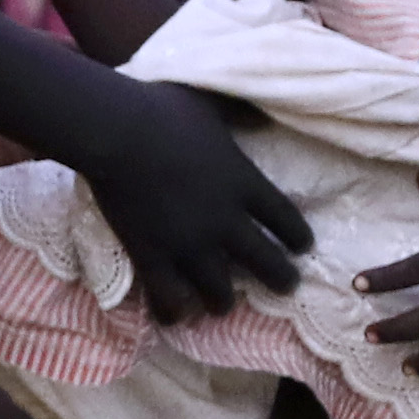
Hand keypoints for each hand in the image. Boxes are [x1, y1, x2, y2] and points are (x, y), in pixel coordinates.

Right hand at [79, 88, 310, 324]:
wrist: (115, 131)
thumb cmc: (163, 109)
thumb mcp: (212, 103)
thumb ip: (240, 113)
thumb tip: (262, 113)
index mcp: (243, 183)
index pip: (286, 219)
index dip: (298, 236)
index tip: (302, 246)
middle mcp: (225, 222)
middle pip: (266, 264)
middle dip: (280, 280)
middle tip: (285, 286)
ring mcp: (189, 244)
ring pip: (219, 293)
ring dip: (224, 301)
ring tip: (222, 305)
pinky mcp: (152, 256)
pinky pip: (168, 298)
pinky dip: (173, 311)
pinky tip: (175, 316)